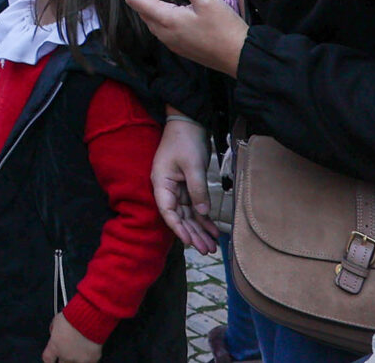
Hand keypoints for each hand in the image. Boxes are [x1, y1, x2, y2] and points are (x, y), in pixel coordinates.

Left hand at [43, 310, 101, 362]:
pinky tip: (87, 351)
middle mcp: (66, 355)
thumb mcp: (56, 321)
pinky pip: (88, 362)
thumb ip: (54, 330)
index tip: (51, 359)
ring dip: (74, 359)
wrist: (90, 317)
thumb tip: (55, 332)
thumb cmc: (74, 316)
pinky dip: (87, 358)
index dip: (49, 359)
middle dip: (62, 359)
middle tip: (66, 352)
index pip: (47, 359)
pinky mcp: (92, 359)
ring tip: (77, 351)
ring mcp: (79, 359)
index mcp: (55, 346)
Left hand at [122, 0, 249, 78]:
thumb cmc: (225, 28)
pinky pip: (161, 29)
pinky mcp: (179, 48)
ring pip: (151, 21)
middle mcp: (163, 33)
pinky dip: (161, 16)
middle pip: (141, 11)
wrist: (241, 57)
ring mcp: (170, 43)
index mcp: (166, 20)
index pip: (135, 1)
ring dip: (151, 6)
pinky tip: (176, 8)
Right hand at [151, 116, 220, 254]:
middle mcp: (168, 188)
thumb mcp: (192, 165)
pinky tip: (213, 230)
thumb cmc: (185, 141)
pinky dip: (204, 218)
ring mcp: (178, 188)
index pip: (167, 212)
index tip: (190, 242)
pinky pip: (196, 206)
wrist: (188, 122)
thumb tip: (202, 212)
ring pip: (188, 214)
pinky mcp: (188, 185)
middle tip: (207, 251)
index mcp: (161, 183)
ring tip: (211, 246)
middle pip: (179, 217)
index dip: (178, 228)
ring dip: (199, 229)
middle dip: (192, 234)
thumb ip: (197, 189)